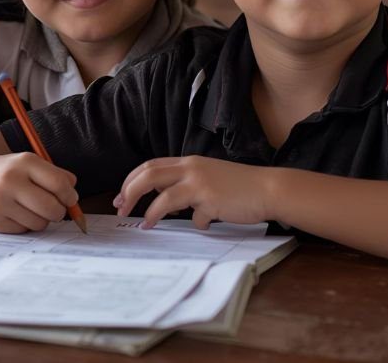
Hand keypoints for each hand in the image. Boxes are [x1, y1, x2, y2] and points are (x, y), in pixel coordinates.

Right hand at [0, 151, 78, 233]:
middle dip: (59, 212)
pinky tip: (15, 214)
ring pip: (39, 223)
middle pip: (51, 207)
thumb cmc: (5, 173)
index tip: (70, 200)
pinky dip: (25, 225)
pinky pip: (23, 230)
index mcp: (24, 162)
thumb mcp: (27, 164)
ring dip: (41, 220)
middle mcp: (11, 180)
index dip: (70, 196)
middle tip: (55, 209)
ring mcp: (0, 201)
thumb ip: (54, 175)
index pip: (59, 184)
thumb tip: (73, 193)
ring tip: (31, 210)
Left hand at [114, 156, 272, 228]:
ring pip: (164, 197)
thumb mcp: (206, 177)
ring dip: (150, 213)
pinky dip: (197, 223)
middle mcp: (191, 168)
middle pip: (149, 175)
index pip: (149, 165)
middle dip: (129, 192)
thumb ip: (184, 184)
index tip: (121, 196)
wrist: (267, 188)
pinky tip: (206, 225)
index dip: (131, 180)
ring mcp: (201, 184)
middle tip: (120, 208)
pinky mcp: (212, 200)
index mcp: (188, 162)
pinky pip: (195, 217)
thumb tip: (163, 198)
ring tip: (145, 226)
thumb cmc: (237, 186)